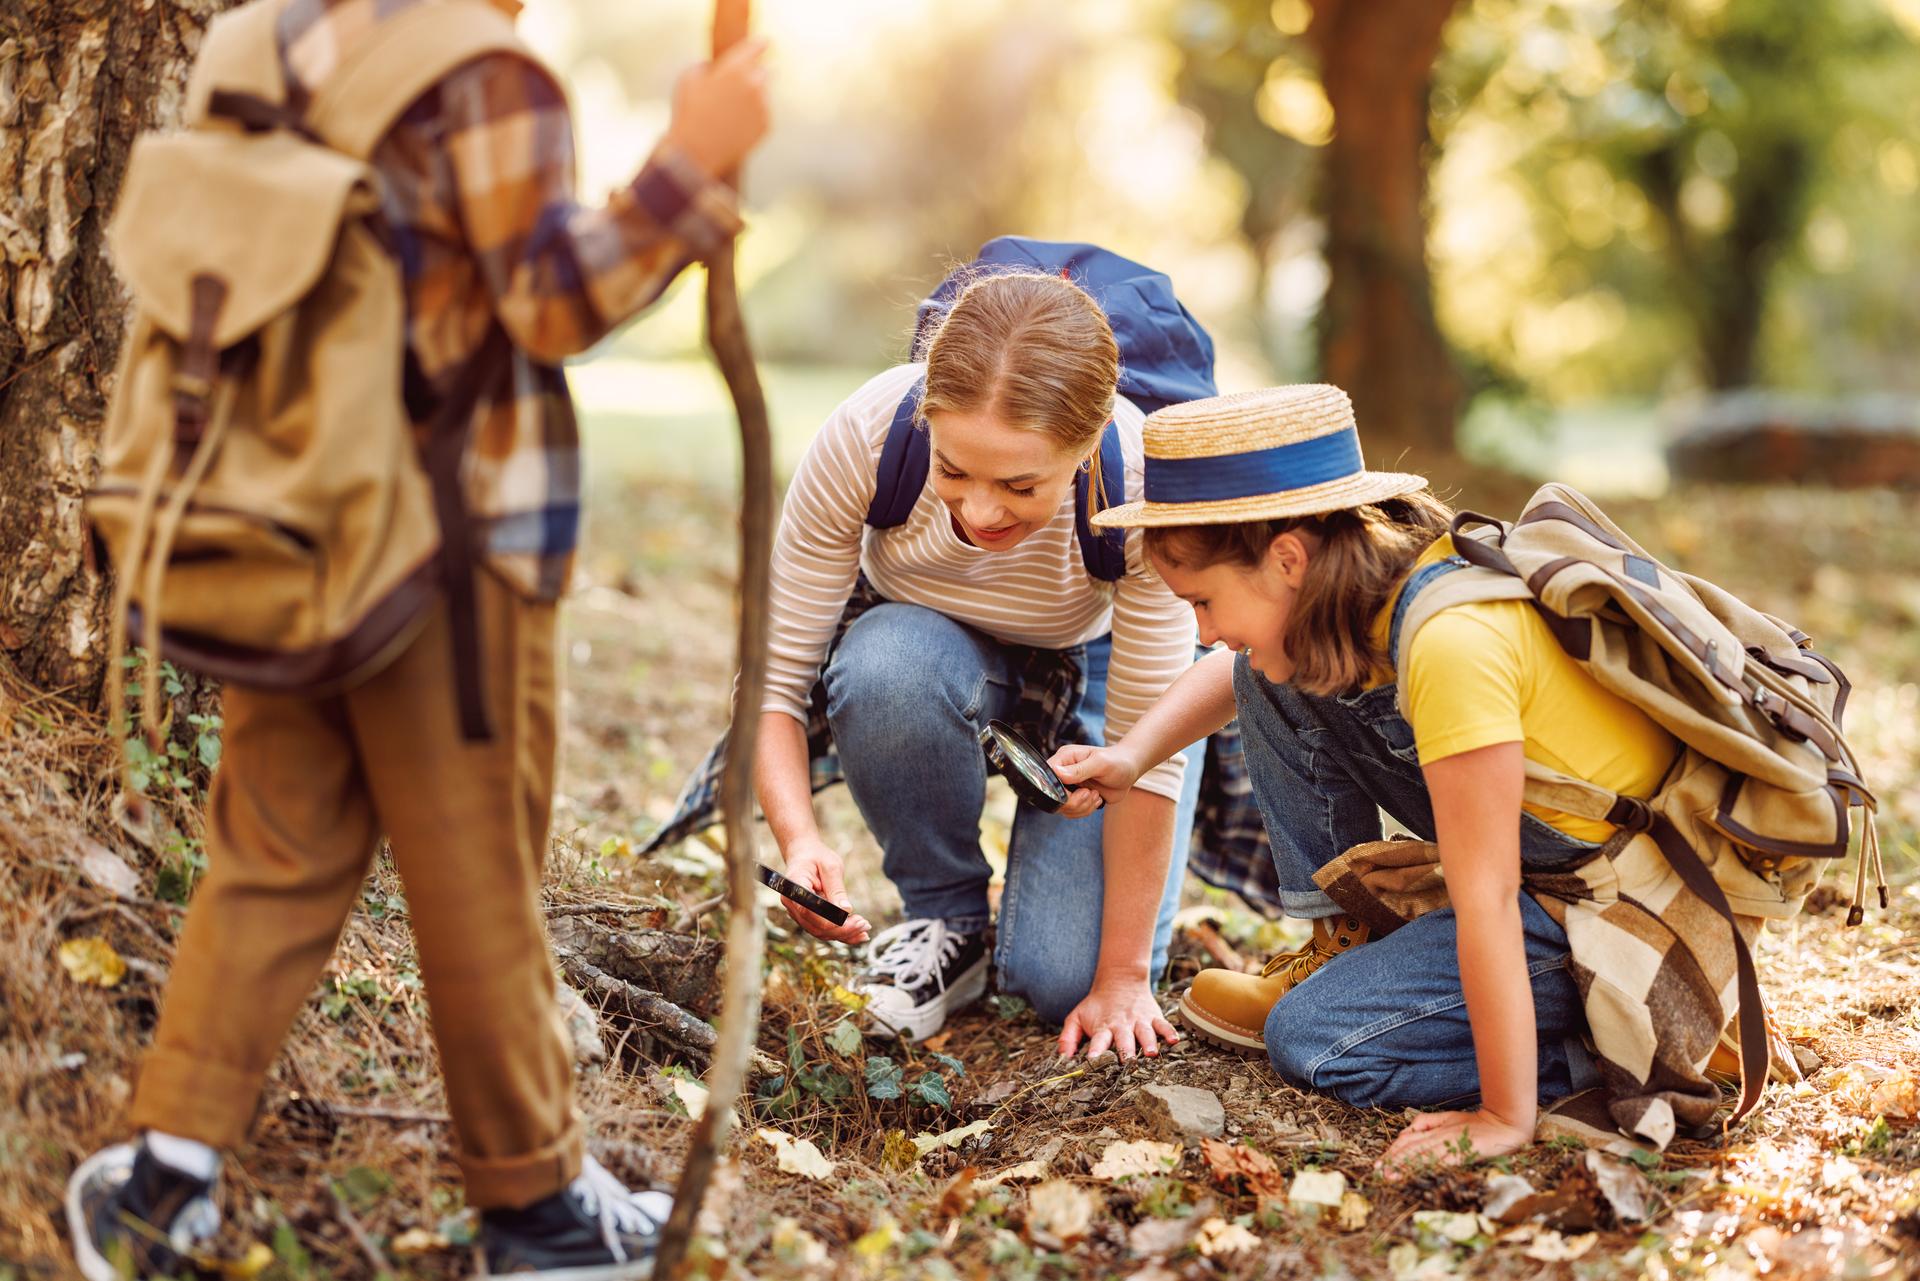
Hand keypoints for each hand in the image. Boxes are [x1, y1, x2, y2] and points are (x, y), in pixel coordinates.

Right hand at [663, 38, 770, 179]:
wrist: (695, 152)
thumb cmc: (688, 113)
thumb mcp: (688, 78)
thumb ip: (707, 65)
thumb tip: (714, 67)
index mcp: (735, 68)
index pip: (757, 46)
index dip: (760, 44)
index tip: (764, 43)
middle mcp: (755, 84)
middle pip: (766, 70)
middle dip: (756, 74)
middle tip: (743, 84)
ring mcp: (763, 106)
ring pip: (765, 94)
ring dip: (754, 96)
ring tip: (732, 110)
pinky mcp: (766, 126)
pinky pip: (764, 114)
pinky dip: (754, 116)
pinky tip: (735, 124)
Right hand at [777, 837, 869, 944]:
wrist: (804, 854)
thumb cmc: (817, 857)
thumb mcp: (831, 866)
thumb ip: (836, 888)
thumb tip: (846, 910)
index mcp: (794, 887)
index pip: (811, 911)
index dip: (833, 921)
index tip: (857, 920)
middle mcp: (792, 904)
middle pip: (816, 926)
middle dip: (842, 930)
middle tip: (865, 925)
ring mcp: (797, 913)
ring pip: (820, 932)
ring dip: (843, 934)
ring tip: (865, 929)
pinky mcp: (807, 917)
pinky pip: (822, 929)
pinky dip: (840, 934)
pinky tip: (858, 935)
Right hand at [1049, 743, 1143, 817]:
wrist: (1128, 769)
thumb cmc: (1116, 761)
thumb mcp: (1100, 763)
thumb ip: (1079, 769)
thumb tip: (1057, 773)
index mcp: (1064, 760)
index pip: (1047, 778)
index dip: (1059, 790)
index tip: (1081, 790)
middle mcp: (1063, 773)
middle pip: (1053, 797)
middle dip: (1074, 802)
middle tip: (1090, 793)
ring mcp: (1069, 787)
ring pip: (1063, 808)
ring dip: (1082, 807)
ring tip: (1096, 795)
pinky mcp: (1076, 798)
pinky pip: (1072, 812)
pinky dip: (1085, 811)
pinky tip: (1097, 799)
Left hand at [1057, 975, 1179, 1061]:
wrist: (1120, 980)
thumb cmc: (1096, 1006)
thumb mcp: (1077, 1017)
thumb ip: (1068, 1038)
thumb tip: (1062, 1059)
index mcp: (1104, 1026)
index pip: (1099, 1039)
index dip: (1097, 1049)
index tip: (1093, 1059)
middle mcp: (1122, 1025)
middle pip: (1125, 1039)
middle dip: (1126, 1051)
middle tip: (1128, 1063)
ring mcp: (1139, 1020)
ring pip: (1145, 1033)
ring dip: (1149, 1043)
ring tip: (1151, 1054)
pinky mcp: (1153, 1017)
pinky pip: (1163, 1024)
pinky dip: (1169, 1032)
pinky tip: (1175, 1040)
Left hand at [1379, 1108, 1534, 1176]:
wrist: (1502, 1125)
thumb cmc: (1475, 1124)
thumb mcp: (1448, 1118)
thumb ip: (1427, 1123)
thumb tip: (1408, 1131)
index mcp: (1435, 1128)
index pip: (1409, 1140)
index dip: (1394, 1151)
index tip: (1381, 1163)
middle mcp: (1439, 1136)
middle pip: (1411, 1148)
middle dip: (1393, 1160)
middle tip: (1379, 1172)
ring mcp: (1449, 1145)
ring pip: (1422, 1155)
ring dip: (1404, 1165)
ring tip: (1390, 1176)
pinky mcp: (1461, 1153)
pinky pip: (1440, 1161)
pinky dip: (1425, 1167)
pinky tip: (1416, 1175)